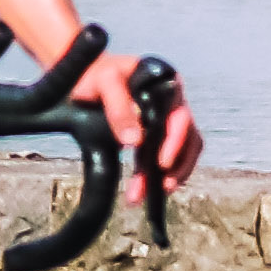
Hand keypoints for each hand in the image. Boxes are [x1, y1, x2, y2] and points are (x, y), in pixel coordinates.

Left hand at [81, 45, 199, 195]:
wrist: (84, 75)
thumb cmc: (95, 74)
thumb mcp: (105, 83)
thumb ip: (119, 108)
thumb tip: (134, 142)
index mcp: (167, 84)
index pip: (179, 118)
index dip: (175, 142)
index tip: (160, 163)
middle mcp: (174, 102)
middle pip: (185, 139)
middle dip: (174, 166)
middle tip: (161, 188)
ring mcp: (168, 119)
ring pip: (180, 152)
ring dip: (169, 175)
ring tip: (147, 195)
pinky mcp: (157, 134)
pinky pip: (166, 157)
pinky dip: (158, 174)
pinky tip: (146, 190)